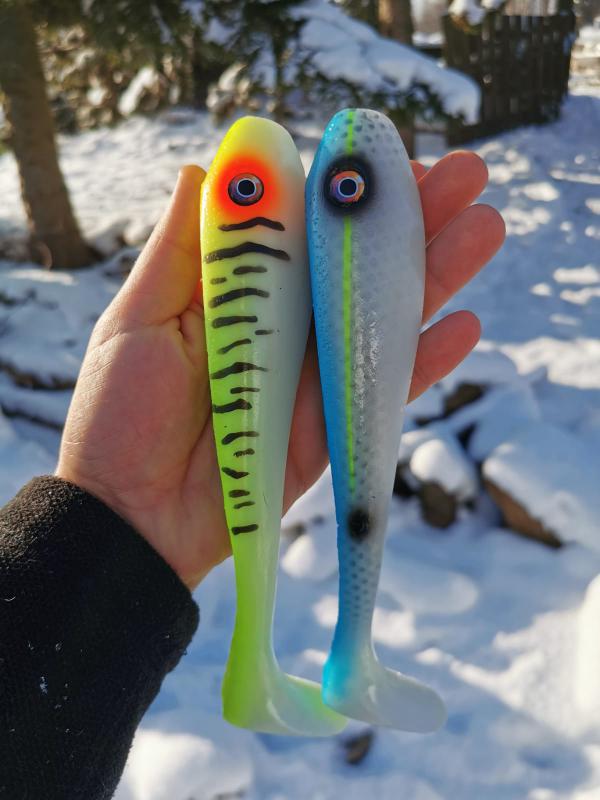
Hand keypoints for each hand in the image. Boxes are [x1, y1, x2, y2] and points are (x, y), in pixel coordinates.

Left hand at [56, 152, 504, 588]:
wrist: (131, 513)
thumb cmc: (120, 411)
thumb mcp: (140, 316)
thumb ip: (182, 247)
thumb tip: (207, 167)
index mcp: (244, 292)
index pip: (308, 229)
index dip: (347, 194)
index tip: (384, 157)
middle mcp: (289, 327)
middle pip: (359, 265)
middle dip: (413, 220)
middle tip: (466, 175)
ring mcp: (316, 377)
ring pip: (386, 317)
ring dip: (437, 273)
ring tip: (484, 228)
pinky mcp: (333, 427)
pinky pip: (386, 389)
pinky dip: (425, 361)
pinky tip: (463, 325)